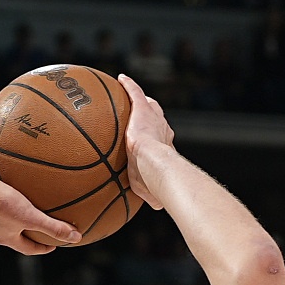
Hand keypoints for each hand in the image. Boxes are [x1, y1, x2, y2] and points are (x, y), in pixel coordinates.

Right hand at [0, 163, 80, 255]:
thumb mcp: (31, 217)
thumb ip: (53, 227)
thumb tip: (75, 237)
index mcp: (7, 238)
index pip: (28, 248)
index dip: (42, 248)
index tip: (52, 245)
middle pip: (16, 234)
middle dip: (30, 231)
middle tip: (41, 225)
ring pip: (5, 216)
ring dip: (17, 213)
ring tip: (27, 202)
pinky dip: (6, 194)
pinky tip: (12, 181)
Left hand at [118, 74, 175, 209]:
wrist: (157, 167)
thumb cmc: (155, 181)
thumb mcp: (150, 189)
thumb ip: (149, 192)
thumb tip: (156, 205)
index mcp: (164, 146)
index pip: (160, 138)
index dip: (156, 136)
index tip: (150, 137)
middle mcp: (162, 129)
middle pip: (156, 118)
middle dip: (149, 115)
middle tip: (139, 115)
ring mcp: (153, 118)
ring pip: (146, 103)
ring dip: (138, 98)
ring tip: (127, 93)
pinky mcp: (143, 109)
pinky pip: (134, 93)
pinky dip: (129, 85)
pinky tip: (120, 78)